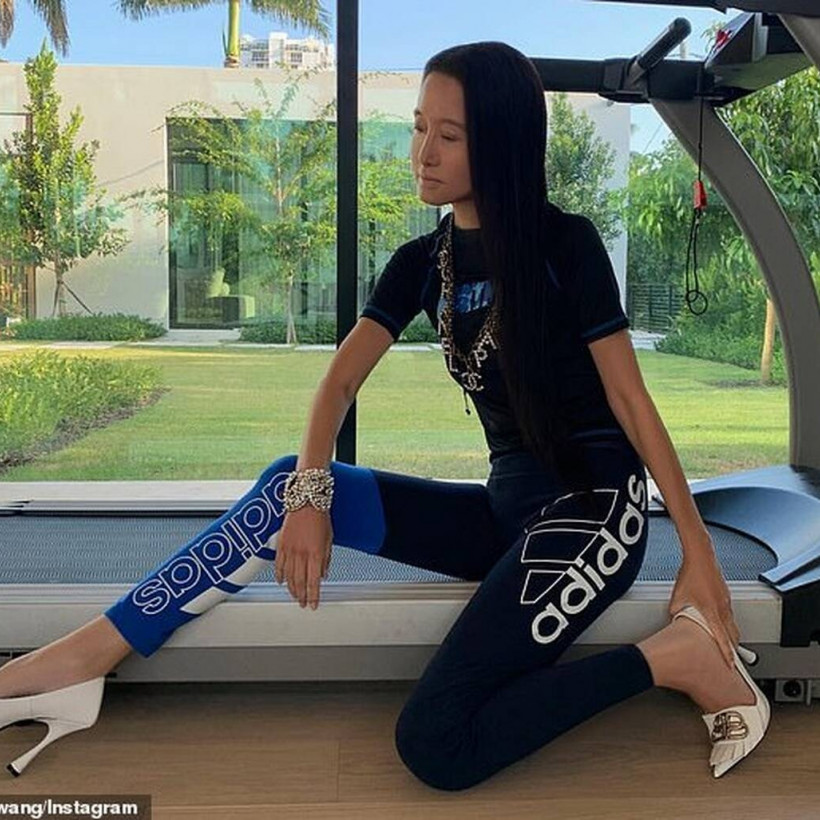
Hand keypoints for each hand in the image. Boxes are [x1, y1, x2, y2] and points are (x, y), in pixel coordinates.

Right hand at [275, 506, 332, 609]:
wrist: (306, 500)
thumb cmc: (320, 517)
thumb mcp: (330, 539)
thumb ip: (326, 559)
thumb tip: (323, 575)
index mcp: (316, 553)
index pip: (313, 582)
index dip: (313, 596)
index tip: (313, 604)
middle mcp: (301, 553)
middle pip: (299, 582)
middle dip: (302, 596)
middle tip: (303, 604)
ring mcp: (289, 549)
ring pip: (288, 576)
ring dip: (291, 588)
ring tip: (294, 596)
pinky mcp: (281, 544)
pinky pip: (278, 564)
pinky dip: (279, 575)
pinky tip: (281, 582)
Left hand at [668, 536, 740, 668]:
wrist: (701, 557)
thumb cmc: (690, 575)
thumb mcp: (678, 597)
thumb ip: (677, 612)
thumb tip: (674, 620)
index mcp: (712, 612)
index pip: (722, 639)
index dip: (727, 654)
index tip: (730, 666)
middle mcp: (723, 609)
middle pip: (732, 635)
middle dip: (733, 648)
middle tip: (732, 660)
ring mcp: (726, 602)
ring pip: (732, 624)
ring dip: (731, 635)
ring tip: (727, 643)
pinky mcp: (726, 595)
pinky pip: (729, 614)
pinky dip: (727, 622)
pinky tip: (720, 621)